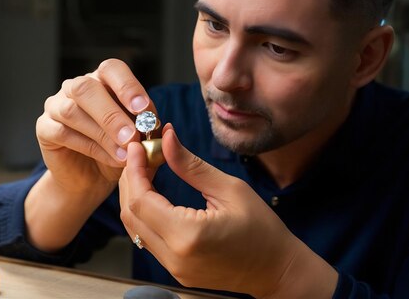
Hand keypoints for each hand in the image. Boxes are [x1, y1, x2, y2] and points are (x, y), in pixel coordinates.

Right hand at [37, 58, 153, 194]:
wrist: (90, 179)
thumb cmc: (117, 152)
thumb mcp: (139, 140)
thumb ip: (148, 131)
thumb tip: (160, 127)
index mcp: (102, 80)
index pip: (112, 69)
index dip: (128, 86)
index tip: (144, 109)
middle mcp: (76, 87)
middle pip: (87, 88)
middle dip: (112, 114)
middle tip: (133, 137)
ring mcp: (56, 105)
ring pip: (72, 111)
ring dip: (102, 133)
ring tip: (125, 153)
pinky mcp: (44, 128)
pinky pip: (62, 132)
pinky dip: (90, 147)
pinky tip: (110, 159)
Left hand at [119, 124, 336, 297]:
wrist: (277, 271)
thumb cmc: (262, 230)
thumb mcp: (230, 189)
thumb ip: (191, 165)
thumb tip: (167, 138)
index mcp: (187, 235)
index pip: (141, 200)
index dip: (134, 170)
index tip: (137, 146)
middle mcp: (174, 256)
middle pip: (130, 214)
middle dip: (130, 180)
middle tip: (140, 154)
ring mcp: (173, 268)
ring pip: (135, 229)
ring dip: (134, 197)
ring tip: (145, 169)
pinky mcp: (176, 271)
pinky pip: (148, 239)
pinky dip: (144, 214)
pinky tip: (153, 193)